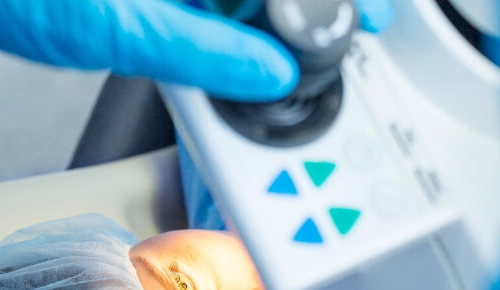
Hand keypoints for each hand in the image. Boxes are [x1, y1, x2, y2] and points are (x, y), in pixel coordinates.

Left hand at [0, 0, 392, 100]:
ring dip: (281, 28)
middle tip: (359, 38)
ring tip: (302, 66)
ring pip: (249, 6)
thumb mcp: (119, 26)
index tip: (381, 18)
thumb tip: (267, 73)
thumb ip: (204, 48)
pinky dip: (244, 37)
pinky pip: (221, 14)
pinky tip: (257, 59)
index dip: (339, 0)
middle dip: (317, 15)